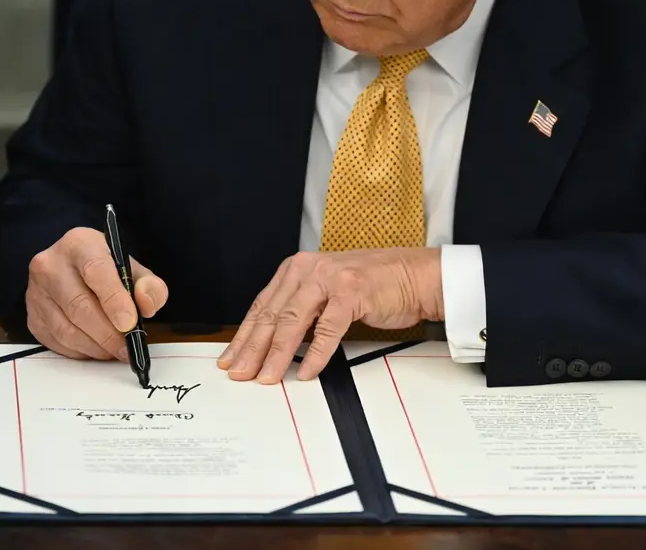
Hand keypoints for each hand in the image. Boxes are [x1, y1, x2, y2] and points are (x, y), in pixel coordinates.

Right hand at [25, 226, 169, 360]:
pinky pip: (57, 342)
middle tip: (128, 348)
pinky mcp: (32, 317)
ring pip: (67, 329)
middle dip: (108, 333)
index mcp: (79, 244)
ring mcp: (37, 292)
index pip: (95, 270)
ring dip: (96, 346)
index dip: (114, 299)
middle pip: (79, 305)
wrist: (72, 271)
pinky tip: (97, 348)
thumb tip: (147, 305)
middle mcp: (51, 265)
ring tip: (115, 350)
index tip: (129, 323)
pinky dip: (81, 351)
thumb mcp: (132, 268)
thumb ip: (149, 285)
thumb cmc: (105, 269)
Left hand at [218, 248, 443, 383]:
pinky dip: (316, 354)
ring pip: (293, 322)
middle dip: (253, 349)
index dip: (245, 335)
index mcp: (298, 268)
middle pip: (273, 315)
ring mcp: (330, 278)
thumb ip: (301, 309)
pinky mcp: (352, 292)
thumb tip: (272, 344)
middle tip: (240, 374)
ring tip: (267, 377)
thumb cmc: (373, 285)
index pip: (262, 305)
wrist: (415, 275)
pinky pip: (327, 329)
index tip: (230, 358)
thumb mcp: (327, 291)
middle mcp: (310, 268)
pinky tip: (307, 372)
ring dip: (278, 355)